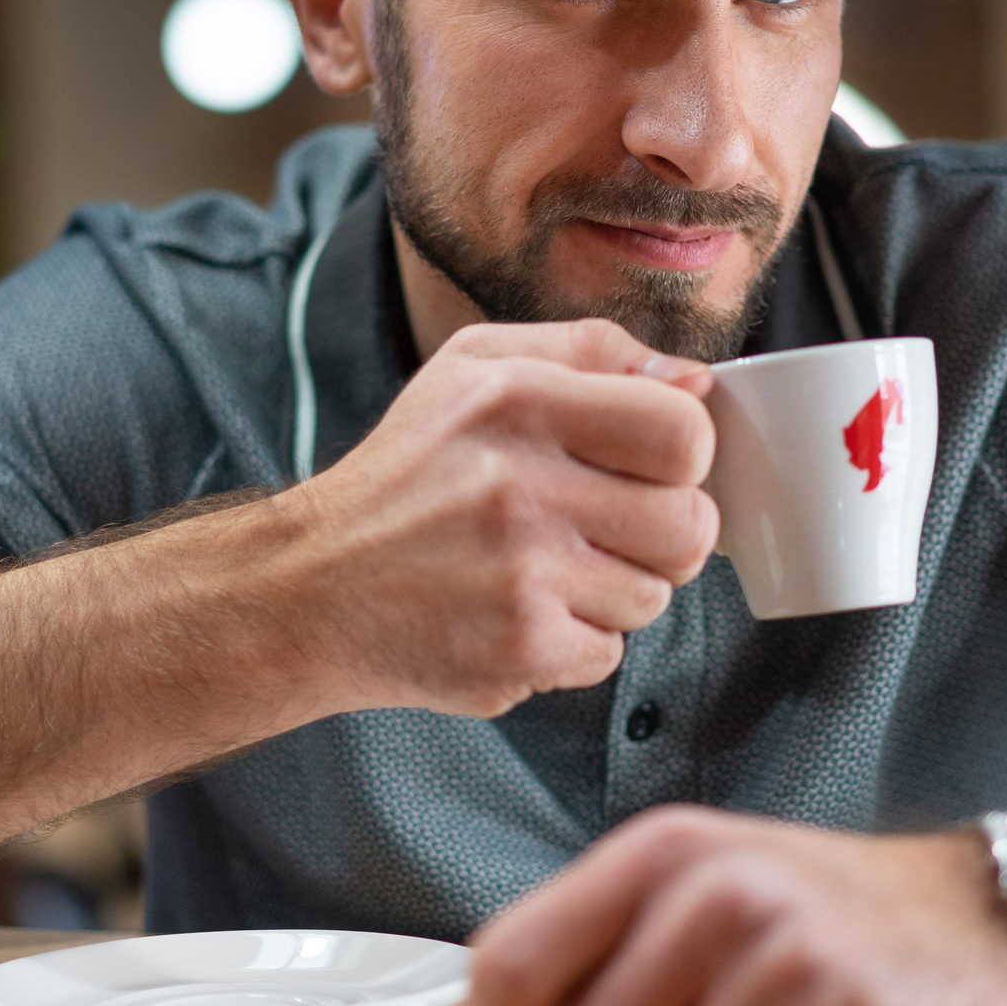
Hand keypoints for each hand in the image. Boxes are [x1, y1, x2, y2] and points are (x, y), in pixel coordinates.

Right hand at [279, 318, 719, 716]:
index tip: (650, 466)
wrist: (310, 587)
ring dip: (615, 590)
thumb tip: (696, 379)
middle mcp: (519, 484)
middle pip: (690, 526)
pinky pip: (610, 653)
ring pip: (655, 596)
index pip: (684, 432)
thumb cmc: (408, 472)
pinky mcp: (519, 648)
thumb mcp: (475, 366)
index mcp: (517, 397)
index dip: (685, 455)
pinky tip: (519, 613)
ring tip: (545, 569)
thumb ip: (592, 351)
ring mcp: (522, 573)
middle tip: (609, 527)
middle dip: (666, 534)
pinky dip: (575, 642)